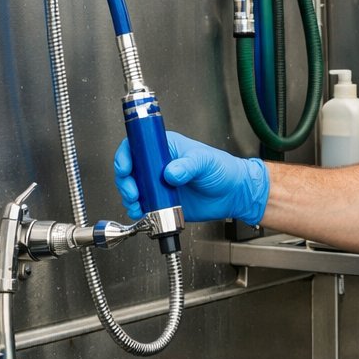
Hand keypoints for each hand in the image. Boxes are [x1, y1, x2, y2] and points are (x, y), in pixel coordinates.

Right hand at [114, 131, 269, 224]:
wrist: (232, 195)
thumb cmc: (223, 170)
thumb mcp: (206, 161)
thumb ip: (189, 165)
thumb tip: (170, 173)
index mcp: (166, 147)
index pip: (137, 145)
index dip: (126, 155)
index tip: (126, 167)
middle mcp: (158, 165)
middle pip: (130, 169)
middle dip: (125, 181)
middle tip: (134, 192)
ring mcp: (158, 184)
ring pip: (133, 188)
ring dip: (129, 197)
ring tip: (137, 204)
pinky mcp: (162, 202)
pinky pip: (143, 205)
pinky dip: (139, 210)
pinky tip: (142, 212)